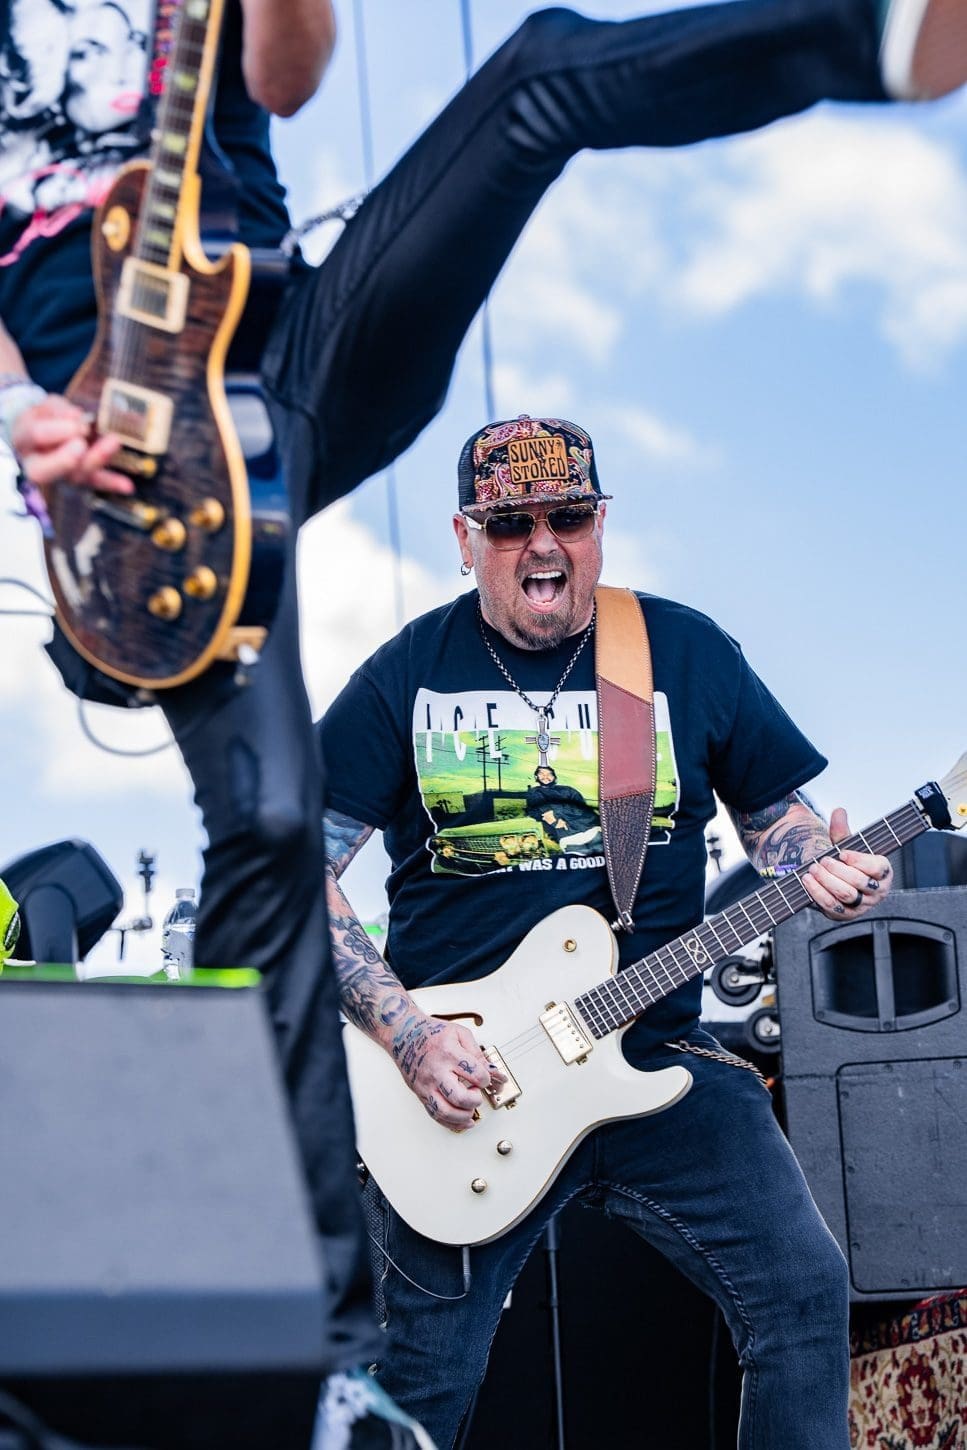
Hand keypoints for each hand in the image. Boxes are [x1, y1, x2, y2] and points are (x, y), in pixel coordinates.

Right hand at [11, 395, 131, 494]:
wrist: (47, 431)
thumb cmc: (46, 417)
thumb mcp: (47, 406)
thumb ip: (58, 410)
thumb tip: (77, 415)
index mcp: (24, 440)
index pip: (36, 436)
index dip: (57, 430)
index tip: (77, 423)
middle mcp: (38, 464)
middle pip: (47, 469)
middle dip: (66, 458)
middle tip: (82, 443)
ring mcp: (59, 475)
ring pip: (74, 476)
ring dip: (96, 459)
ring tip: (114, 441)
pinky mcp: (80, 479)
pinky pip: (95, 482)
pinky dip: (111, 483)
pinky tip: (127, 486)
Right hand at [393, 1012, 504, 1132]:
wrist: (403, 1034)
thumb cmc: (431, 1033)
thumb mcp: (459, 1033)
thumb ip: (478, 1053)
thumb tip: (494, 1072)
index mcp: (449, 1053)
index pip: (476, 1074)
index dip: (487, 1079)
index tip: (486, 1078)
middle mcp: (436, 1071)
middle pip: (459, 1097)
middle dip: (475, 1100)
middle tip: (477, 1094)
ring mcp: (427, 1085)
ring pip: (446, 1112)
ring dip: (464, 1116)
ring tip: (471, 1110)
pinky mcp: (421, 1094)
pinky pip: (435, 1115)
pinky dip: (452, 1123)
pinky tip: (464, 1122)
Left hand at [802, 808, 892, 919]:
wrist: (840, 883)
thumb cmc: (849, 863)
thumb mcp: (847, 846)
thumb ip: (843, 831)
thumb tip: (838, 811)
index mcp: (883, 872)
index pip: (876, 867)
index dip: (858, 860)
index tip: (842, 853)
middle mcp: (877, 891)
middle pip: (858, 881)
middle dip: (837, 870)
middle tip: (823, 860)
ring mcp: (862, 906)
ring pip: (846, 895)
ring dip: (827, 881)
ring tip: (813, 869)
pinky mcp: (846, 915)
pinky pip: (832, 907)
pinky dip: (818, 893)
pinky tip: (808, 881)